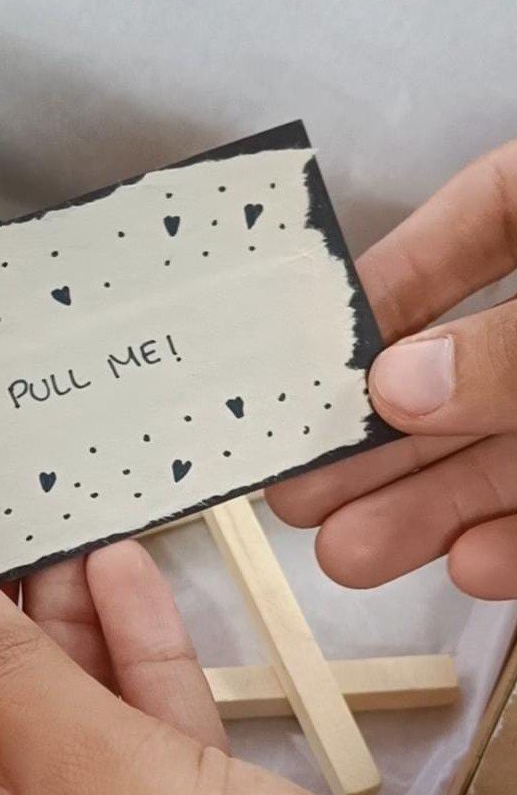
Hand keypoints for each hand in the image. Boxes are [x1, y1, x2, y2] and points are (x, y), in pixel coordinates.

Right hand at [267, 140, 516, 597]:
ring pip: (508, 449)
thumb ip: (510, 345)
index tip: (314, 351)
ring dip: (430, 506)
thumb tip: (397, 387)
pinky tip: (471, 565)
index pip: (472, 229)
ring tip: (350, 555)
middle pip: (467, 368)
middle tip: (298, 490)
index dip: (387, 286)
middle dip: (379, 438)